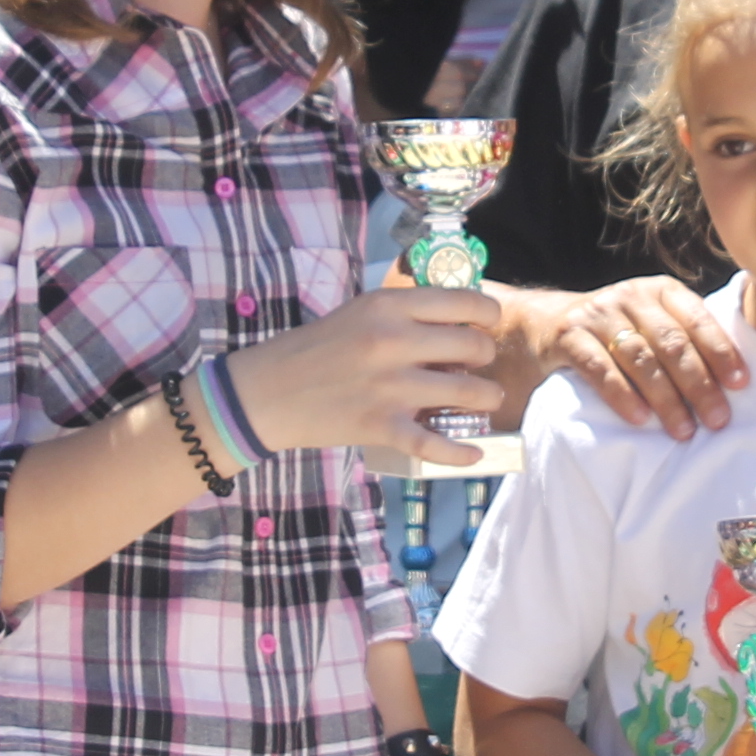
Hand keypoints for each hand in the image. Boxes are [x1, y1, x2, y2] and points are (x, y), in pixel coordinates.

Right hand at [227, 285, 501, 463]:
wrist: (267, 393)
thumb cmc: (315, 349)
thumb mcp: (360, 312)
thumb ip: (405, 314)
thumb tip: (459, 323)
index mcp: (388, 306)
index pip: (465, 302)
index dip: (488, 315)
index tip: (487, 325)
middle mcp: (394, 341)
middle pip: (474, 347)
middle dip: (486, 357)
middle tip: (478, 365)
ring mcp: (390, 387)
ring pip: (469, 392)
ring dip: (486, 398)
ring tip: (484, 401)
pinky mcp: (382, 426)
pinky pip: (437, 444)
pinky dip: (461, 452)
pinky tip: (475, 451)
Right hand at [530, 277, 745, 438]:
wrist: (549, 322)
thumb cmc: (620, 332)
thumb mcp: (654, 322)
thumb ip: (687, 338)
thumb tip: (736, 382)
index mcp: (662, 291)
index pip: (698, 320)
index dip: (721, 352)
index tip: (740, 385)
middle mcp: (631, 296)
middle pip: (671, 343)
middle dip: (699, 384)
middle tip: (717, 419)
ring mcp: (598, 314)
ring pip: (640, 358)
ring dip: (665, 398)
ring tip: (683, 430)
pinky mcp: (569, 335)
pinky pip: (600, 368)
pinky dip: (622, 395)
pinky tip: (640, 419)